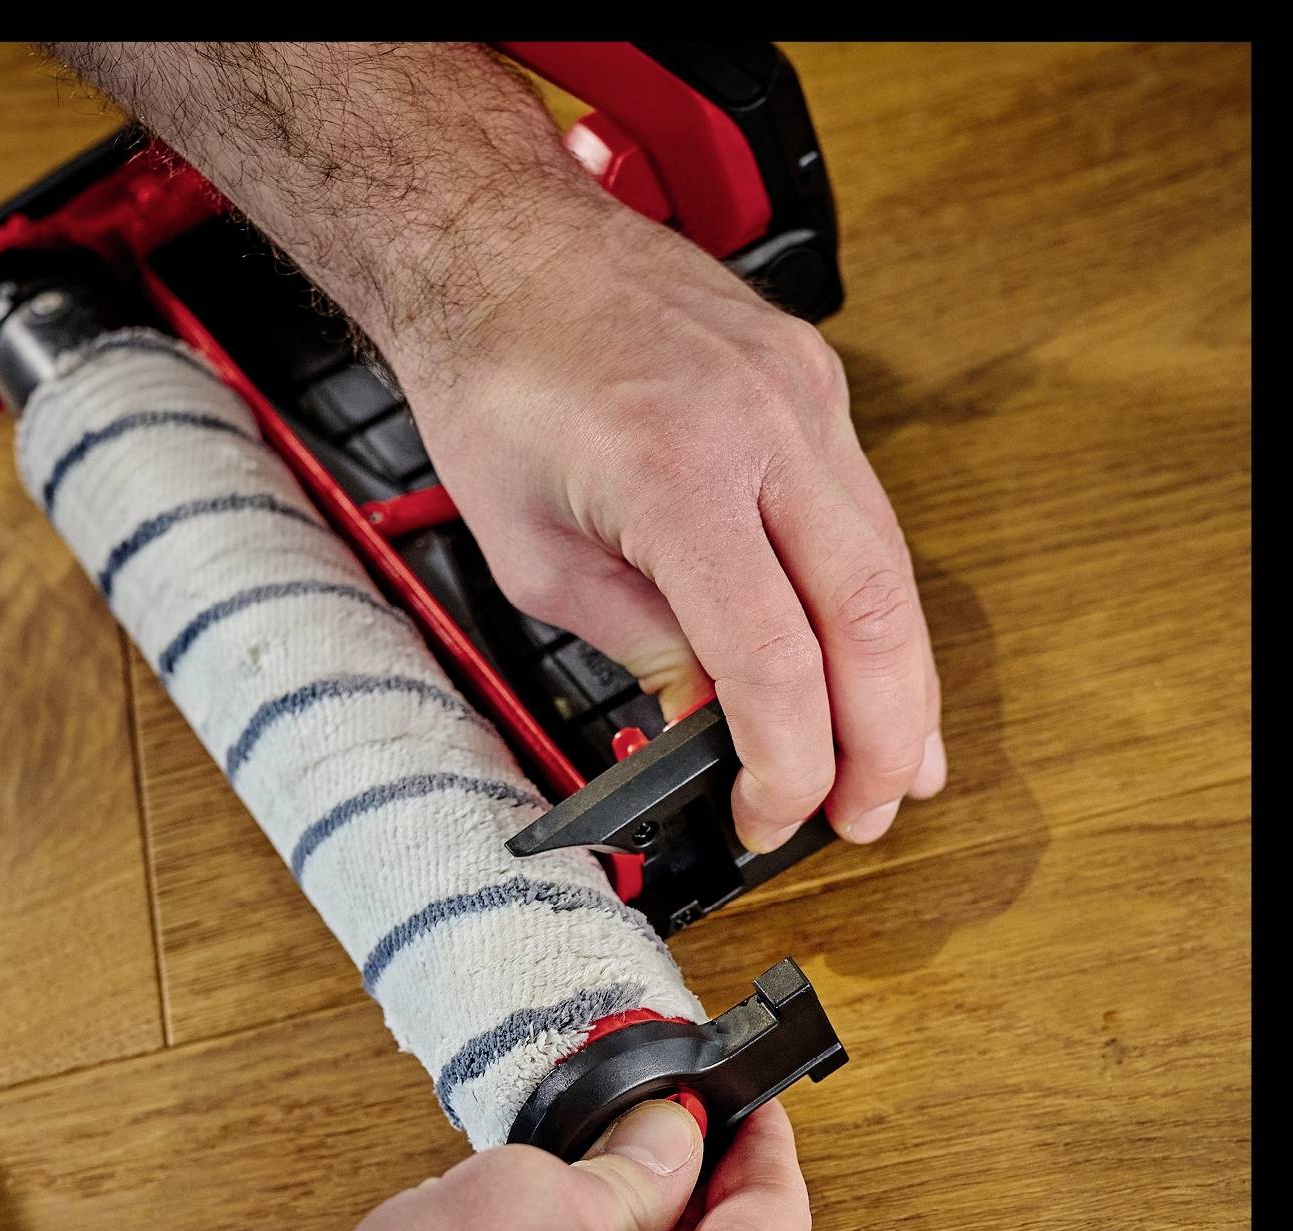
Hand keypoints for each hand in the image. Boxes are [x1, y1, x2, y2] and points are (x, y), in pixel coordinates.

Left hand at [391, 195, 946, 853]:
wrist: (501, 246)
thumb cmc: (494, 387)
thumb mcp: (538, 557)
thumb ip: (641, 644)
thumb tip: (712, 723)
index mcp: (678, 475)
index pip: (773, 658)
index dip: (786, 763)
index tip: (770, 818)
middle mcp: (764, 426)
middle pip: (872, 614)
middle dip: (884, 737)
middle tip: (869, 814)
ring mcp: (804, 394)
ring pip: (891, 564)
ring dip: (900, 677)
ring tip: (898, 762)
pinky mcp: (813, 382)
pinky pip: (865, 512)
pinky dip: (873, 599)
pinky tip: (873, 656)